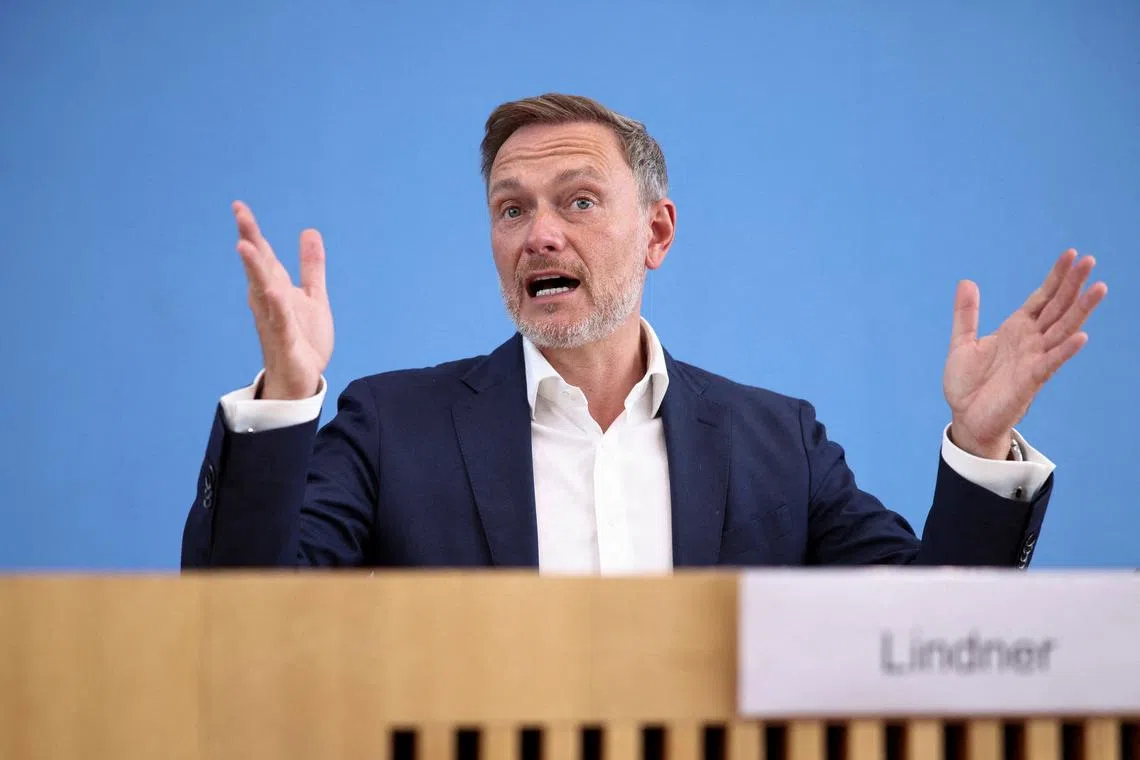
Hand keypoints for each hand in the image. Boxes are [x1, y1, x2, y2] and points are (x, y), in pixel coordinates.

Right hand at [232, 201, 333, 399]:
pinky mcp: (286, 343)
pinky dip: (277, 308)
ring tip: (245, 246)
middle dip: (250, 241)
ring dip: (255, 270)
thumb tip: (309, 231)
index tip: (239, 207)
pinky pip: (280, 323)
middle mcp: (270, 302)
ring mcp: (275, 322)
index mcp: (276, 289)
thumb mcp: (313, 296)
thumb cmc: (303, 338)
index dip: (253, 232)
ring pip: (264, 292)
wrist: (302, 379)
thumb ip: (311, 265)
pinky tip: (274, 292)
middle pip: (259, 268)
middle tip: (239, 214)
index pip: (264, 257)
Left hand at [944, 249, 1106, 458]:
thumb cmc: (967, 384)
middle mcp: (1030, 341)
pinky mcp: (1031, 380)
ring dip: (1080, 310)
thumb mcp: (962, 343)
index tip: (1071, 254)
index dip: (1055, 277)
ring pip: (1062, 329)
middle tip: (1090, 260)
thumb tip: (966, 281)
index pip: (1042, 298)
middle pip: (1057, 307)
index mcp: (1016, 329)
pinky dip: (1066, 349)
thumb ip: (966, 314)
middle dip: (1072, 284)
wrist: (966, 418)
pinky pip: (1052, 362)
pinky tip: (1082, 336)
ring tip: (1099, 288)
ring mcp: (1034, 359)